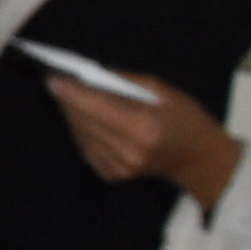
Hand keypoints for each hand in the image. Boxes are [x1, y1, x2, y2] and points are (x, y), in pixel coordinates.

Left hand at [49, 74, 242, 208]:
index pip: (96, 107)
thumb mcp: (161, 91)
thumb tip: (85, 74)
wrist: (198, 159)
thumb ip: (122, 82)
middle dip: (67, 100)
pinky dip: (82, 131)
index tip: (51, 78)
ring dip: (72, 114)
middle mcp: (128, 151)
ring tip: (72, 97)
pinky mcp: (112, 175)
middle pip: (83, 121)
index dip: (70, 93)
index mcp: (144, 128)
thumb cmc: (184, 117)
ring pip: (79, 134)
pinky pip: (85, 147)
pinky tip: (89, 119)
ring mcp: (119, 167)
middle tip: (58, 81)